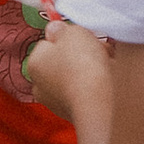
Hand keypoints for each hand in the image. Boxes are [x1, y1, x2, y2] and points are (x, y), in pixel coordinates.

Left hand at [21, 17, 109, 136]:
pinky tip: (109, 82)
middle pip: (62, 62)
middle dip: (80, 55)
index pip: (48, 44)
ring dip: (91, 70)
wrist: (99, 102)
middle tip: (98, 49)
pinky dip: (96, 87)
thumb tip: (54, 29)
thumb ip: (61, 28)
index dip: (66, 38)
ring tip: (108, 64)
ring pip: (76, 78)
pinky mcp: (75, 115)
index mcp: (34, 63)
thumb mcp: (72, 33)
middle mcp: (40, 86)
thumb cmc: (83, 64)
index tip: (82, 37)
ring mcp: (56, 103)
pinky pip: (86, 93)